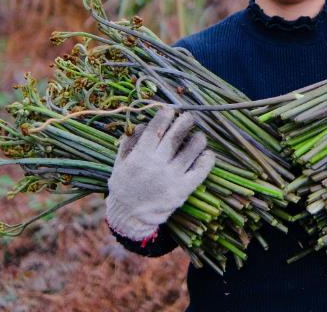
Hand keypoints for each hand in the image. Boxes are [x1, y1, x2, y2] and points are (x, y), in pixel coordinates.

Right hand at [105, 107, 214, 240]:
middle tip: (189, 117)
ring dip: (198, 139)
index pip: (155, 129)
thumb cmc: (124, 186)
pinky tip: (206, 154)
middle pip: (175, 136)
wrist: (130, 215)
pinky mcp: (183, 189)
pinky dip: (206, 160)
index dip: (164, 116)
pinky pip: (200, 171)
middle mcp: (157, 165)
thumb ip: (129, 142)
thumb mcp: (120, 162)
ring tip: (199, 136)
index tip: (170, 110)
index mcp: (140, 156)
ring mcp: (172, 177)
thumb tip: (142, 123)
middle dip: (184, 122)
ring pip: (191, 151)